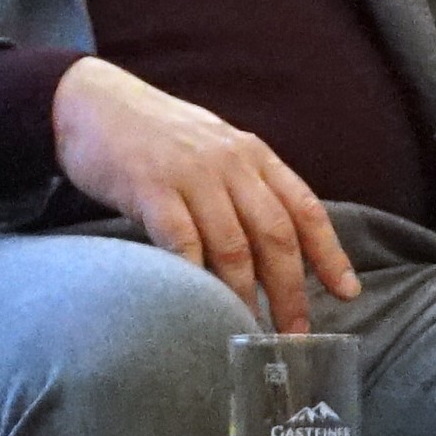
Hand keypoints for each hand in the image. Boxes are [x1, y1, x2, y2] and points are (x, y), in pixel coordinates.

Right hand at [46, 57, 354, 327]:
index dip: (330, 253)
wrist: (89, 101)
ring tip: (248, 331)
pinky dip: (196, 278)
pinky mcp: (150, 188)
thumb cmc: (151, 135)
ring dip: (244, 297)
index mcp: (251, 154)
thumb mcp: (211, 149)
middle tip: (295, 334)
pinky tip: (200, 305)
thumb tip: (269, 247)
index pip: (304, 208)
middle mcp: (230, 163)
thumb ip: (241, 187)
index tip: (347, 293)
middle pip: (275, 236)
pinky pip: (182, 241)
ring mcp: (191, 175)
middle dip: (290, 291)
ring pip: (233, 247)